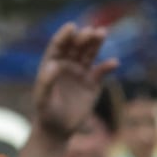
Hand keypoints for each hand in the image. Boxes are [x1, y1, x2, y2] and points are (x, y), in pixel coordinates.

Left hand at [32, 23, 117, 141]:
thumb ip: (46, 81)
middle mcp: (67, 64)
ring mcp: (81, 73)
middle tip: (92, 31)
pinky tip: (113, 63)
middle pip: (76, 46)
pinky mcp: (93, 84)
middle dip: (83, 37)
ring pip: (89, 54)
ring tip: (102, 33)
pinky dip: (107, 66)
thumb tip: (54, 65)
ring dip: (96, 44)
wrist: (58, 129)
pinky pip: (101, 72)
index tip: (72, 27)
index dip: (65, 35)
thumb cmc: (46, 112)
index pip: (58, 45)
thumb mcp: (42, 98)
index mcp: (52, 64)